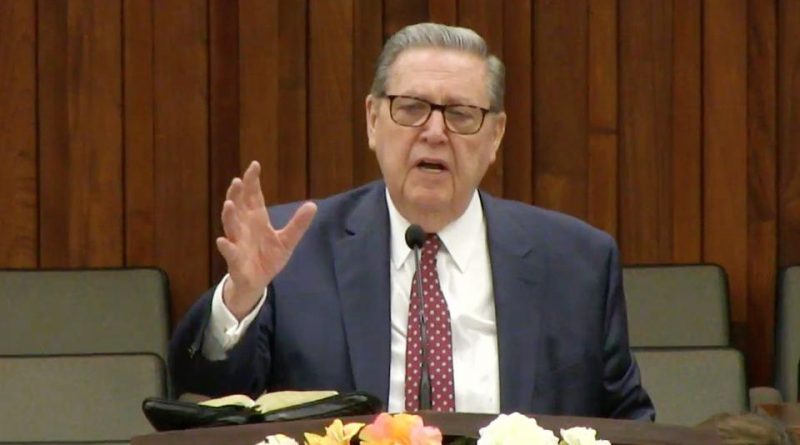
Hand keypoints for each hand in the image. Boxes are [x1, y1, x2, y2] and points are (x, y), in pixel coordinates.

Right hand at [216, 161, 316, 318]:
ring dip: (229, 215)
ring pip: (231, 226)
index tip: (254, 165)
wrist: (257, 283)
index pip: (253, 196)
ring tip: (229, 204)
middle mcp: (244, 228)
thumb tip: (313, 205)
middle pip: (239, 207)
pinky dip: (226, 247)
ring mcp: (238, 243)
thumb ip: (298, 224)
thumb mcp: (287, 240)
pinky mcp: (236, 261)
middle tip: (238, 181)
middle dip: (237, 194)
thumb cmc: (268, 257)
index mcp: (256, 219)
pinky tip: (223, 241)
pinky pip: (230, 253)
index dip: (253, 181)